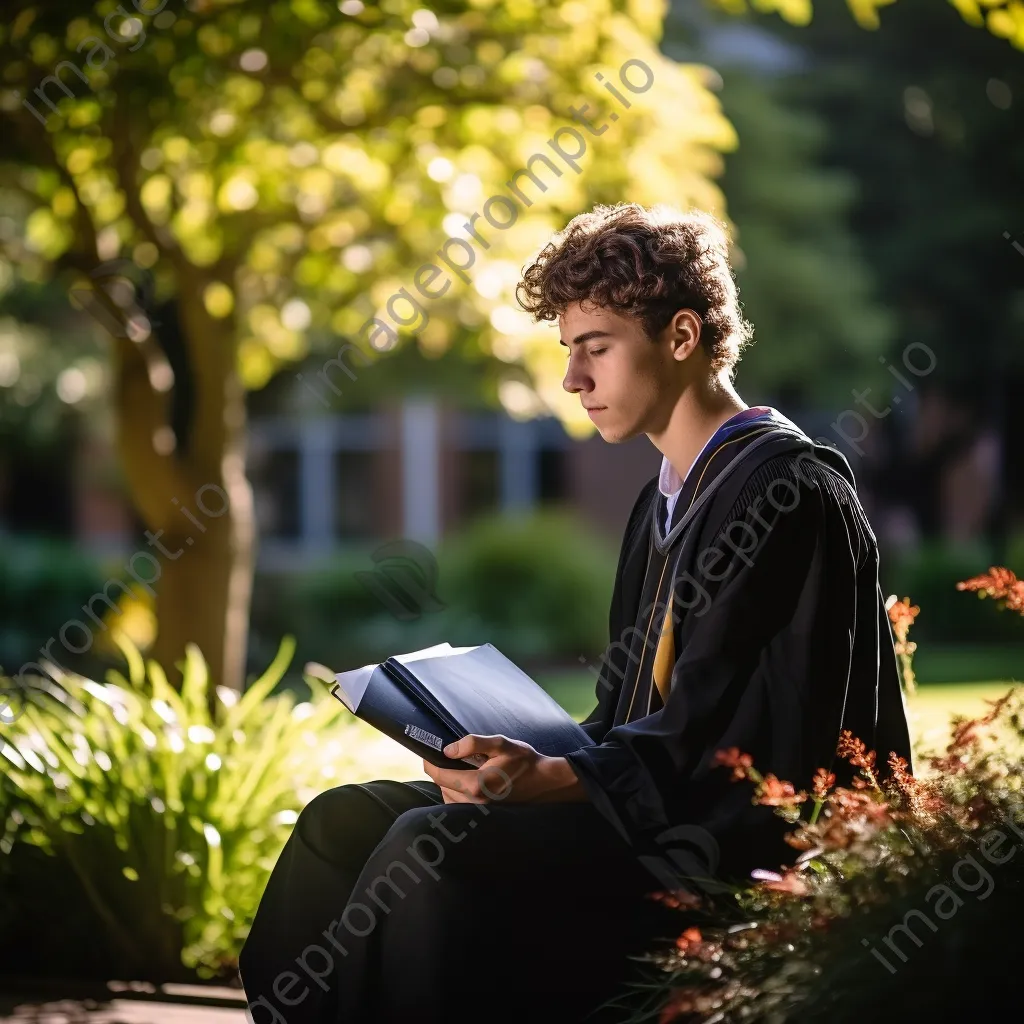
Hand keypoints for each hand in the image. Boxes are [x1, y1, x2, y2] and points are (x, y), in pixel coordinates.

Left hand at [421, 734, 588, 804]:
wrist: (544, 781)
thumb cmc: (524, 761)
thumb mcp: (500, 743)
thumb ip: (473, 743)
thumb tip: (448, 750)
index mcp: (475, 784)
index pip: (438, 774)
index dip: (430, 761)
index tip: (428, 753)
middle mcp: (474, 802)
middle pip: (442, 786)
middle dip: (441, 770)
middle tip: (449, 757)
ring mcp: (479, 812)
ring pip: (448, 797)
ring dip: (448, 783)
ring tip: (461, 769)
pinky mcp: (483, 816)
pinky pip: (458, 805)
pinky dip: (456, 793)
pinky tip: (468, 782)